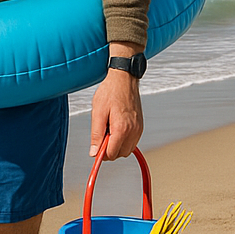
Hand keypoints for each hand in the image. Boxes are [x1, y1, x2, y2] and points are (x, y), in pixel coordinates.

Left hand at [90, 45, 143, 159]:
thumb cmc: (110, 92)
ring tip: (108, 129)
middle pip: (120, 154)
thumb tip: (94, 152)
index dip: (101, 153)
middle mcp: (133, 131)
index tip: (95, 148)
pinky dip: (123, 140)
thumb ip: (96, 135)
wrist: (124, 79)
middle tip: (101, 135)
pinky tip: (115, 128)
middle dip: (109, 149)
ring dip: (116, 145)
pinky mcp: (140, 126)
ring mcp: (138, 129)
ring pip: (127, 150)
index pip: (111, 153)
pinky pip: (132, 142)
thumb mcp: (97, 113)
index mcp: (122, 128)